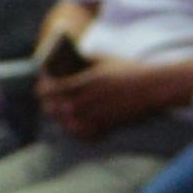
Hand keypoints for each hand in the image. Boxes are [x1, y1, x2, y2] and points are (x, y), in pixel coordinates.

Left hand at [39, 54, 167, 137]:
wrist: (152, 88)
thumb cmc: (128, 71)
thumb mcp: (102, 59)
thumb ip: (83, 62)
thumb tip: (68, 66)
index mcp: (82, 82)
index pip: (49, 89)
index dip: (42, 87)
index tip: (41, 85)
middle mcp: (85, 102)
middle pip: (53, 108)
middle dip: (48, 103)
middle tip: (47, 99)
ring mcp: (94, 117)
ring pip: (65, 123)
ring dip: (59, 117)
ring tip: (57, 112)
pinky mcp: (104, 127)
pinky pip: (81, 133)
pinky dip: (75, 129)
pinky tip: (74, 124)